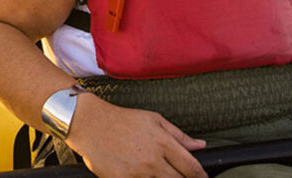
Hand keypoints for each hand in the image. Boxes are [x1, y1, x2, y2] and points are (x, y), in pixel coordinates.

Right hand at [66, 94, 206, 176]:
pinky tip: (142, 174)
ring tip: (155, 170)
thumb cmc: (122, 120)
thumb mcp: (154, 119)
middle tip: (179, 175)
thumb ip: (179, 135)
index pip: (191, 168)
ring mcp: (137, 173)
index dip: (201, 176)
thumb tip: (200, 146)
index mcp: (162, 143)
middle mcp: (152, 160)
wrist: (91, 124)